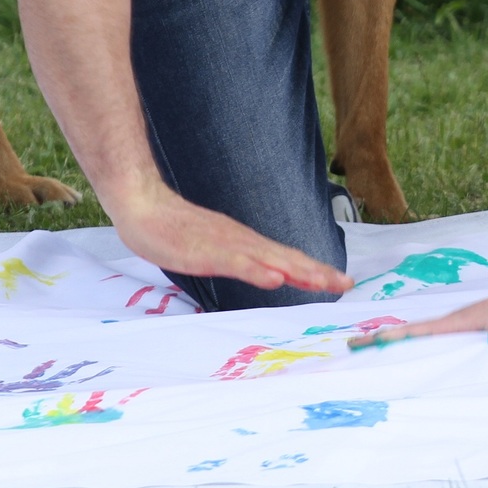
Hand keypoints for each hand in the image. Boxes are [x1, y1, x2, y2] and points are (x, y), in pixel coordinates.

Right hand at [111, 184, 352, 296]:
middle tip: (346, 284)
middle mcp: (242, 241)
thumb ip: (238, 259)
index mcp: (245, 243)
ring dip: (297, 270)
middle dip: (317, 272)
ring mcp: (224, 244)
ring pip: (267, 259)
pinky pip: (234, 263)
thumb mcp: (213, 248)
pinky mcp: (204, 251)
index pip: (287, 258)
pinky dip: (257, 271)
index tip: (343, 281)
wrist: (142, 203)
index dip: (315, 269)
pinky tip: (274, 278)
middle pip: (286, 257)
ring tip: (323, 280)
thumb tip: (265, 272)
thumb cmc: (174, 229)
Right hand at [350, 278, 487, 349]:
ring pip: (421, 335)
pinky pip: (436, 338)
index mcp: (457, 323)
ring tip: (374, 353)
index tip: (360, 344)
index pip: (415, 331)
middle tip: (352, 349)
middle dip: (381, 341)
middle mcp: (453, 322)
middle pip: (410, 332)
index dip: (388, 338)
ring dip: (398, 342)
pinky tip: (417, 354)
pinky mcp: (469, 328)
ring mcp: (460, 324)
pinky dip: (418, 342)